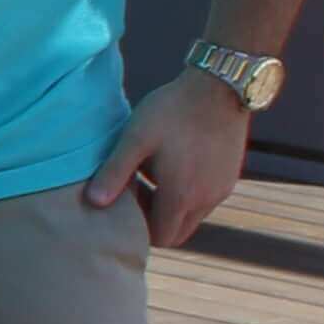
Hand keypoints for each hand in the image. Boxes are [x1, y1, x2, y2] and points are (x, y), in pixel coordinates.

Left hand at [85, 70, 252, 250]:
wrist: (219, 86)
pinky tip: (177, 164)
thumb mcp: (135, 139)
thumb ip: (114, 172)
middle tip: (140, 190)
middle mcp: (207, 201)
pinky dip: (190, 194)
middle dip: (156, 222)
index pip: (160, 237)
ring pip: (193, 217)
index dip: (141, 227)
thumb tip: (93, 203)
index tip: (129, 198)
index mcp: (182, 196)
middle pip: (178, 233)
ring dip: (173, 207)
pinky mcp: (230, 176)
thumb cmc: (172, 111)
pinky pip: (206, 200)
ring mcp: (222, 189)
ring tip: (156, 173)